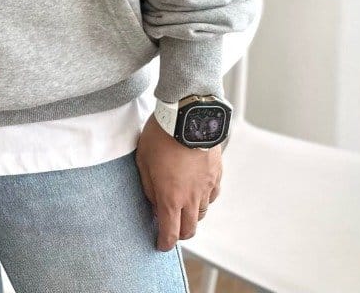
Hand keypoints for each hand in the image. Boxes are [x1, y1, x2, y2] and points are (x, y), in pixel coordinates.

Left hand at [135, 113, 221, 250]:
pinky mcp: (217, 175)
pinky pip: (212, 196)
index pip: (170, 232)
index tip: (160, 244)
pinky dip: (203, 199)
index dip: (164, 243)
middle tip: (171, 229)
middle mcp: (191, 197)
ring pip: (201, 213)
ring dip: (191, 215)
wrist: (187, 116)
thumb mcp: (143, 160)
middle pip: (189, 229)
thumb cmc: (161, 135)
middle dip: (179, 234)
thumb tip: (154, 202)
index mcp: (170, 197)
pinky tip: (196, 190)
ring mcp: (207, 187)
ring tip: (181, 207)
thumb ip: (149, 187)